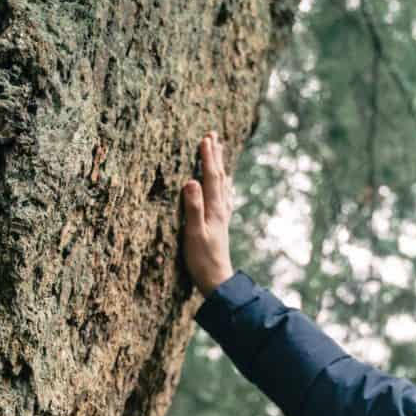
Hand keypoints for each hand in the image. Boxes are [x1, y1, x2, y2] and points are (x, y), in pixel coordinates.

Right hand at [182, 131, 234, 296]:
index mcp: (214, 209)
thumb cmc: (202, 260)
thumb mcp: (193, 234)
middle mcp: (220, 210)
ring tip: (219, 152)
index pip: (211, 177)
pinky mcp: (220, 224)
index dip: (208, 157)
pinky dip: (222, 186)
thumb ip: (192, 208)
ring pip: (222, 185)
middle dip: (215, 156)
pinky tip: (224, 186)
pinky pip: (223, 198)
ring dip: (220, 167)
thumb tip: (191, 181)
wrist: (217, 280)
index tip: (205, 138)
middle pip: (219, 177)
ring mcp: (221, 217)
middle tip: (213, 135)